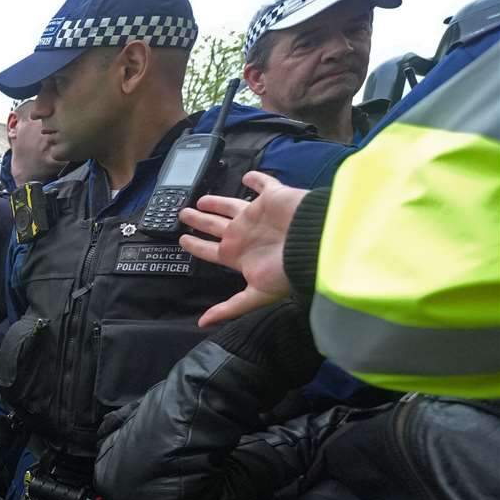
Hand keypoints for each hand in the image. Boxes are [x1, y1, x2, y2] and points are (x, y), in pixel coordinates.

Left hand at [179, 171, 305, 326]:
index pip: (209, 249)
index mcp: (238, 254)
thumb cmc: (288, 269)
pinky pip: (262, 185)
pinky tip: (247, 176)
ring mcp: (258, 215)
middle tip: (182, 215)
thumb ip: (230, 307)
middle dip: (198, 220)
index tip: (182, 240)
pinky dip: (255, 180)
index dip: (194, 245)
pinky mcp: (273, 198)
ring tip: (201, 199)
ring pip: (230, 205)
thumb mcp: (256, 294)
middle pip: (213, 225)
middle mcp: (245, 233)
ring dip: (215, 202)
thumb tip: (202, 324)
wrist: (316, 242)